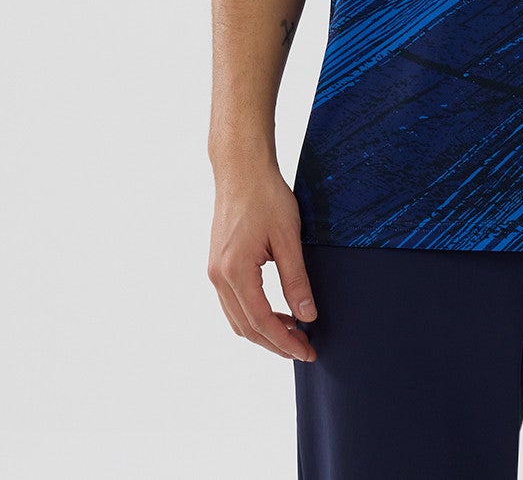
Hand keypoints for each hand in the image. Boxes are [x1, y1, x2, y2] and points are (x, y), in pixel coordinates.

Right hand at [207, 158, 318, 362]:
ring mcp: (214, 271)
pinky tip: (276, 311)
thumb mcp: (288, 237)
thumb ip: (296, 279)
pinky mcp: (217, 264)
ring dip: (264, 331)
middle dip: (276, 343)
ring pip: (237, 318)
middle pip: (246, 327)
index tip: (307, 351)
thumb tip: (307, 315)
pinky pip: (233, 303)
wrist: (241, 170)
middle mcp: (218, 276)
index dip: (285, 341)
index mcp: (235, 271)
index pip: (261, 321)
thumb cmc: (266, 196)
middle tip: (305, 349)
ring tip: (294, 332)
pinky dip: (253, 315)